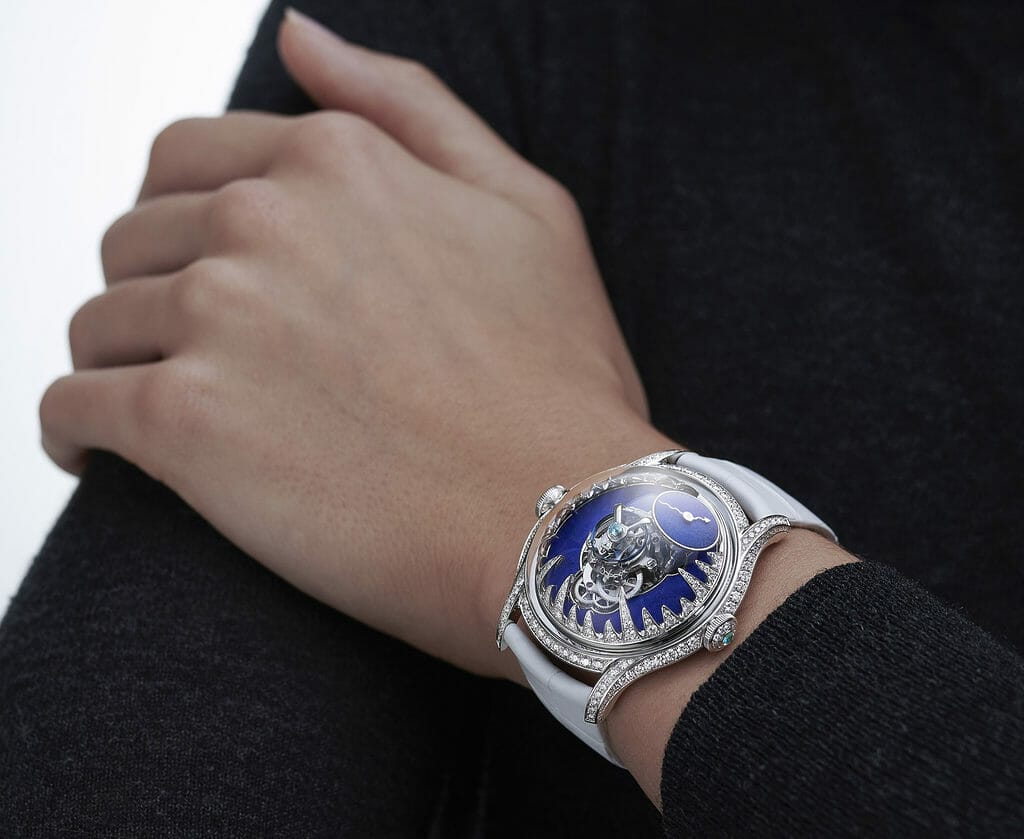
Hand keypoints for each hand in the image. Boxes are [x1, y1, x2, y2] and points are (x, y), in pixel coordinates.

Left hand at [39, 9, 675, 678]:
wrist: (561, 519)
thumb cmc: (557, 377)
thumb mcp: (523, 204)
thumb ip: (406, 104)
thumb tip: (297, 36)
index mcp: (335, 162)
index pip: (189, 162)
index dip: (189, 224)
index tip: (206, 277)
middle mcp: (263, 221)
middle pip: (135, 239)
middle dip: (153, 290)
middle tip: (198, 354)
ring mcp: (218, 320)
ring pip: (98, 323)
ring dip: (117, 362)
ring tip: (162, 412)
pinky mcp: (184, 425)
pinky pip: (73, 409)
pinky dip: (71, 432)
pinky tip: (101, 458)